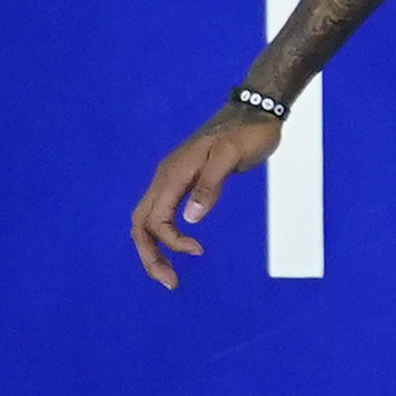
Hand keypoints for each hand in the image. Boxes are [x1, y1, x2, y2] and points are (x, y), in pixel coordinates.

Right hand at [128, 105, 280, 288]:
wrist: (255, 111)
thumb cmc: (248, 133)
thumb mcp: (232, 156)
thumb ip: (210, 185)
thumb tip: (191, 219)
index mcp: (173, 174)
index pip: (156, 219)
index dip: (171, 241)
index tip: (199, 252)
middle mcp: (165, 177)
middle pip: (141, 224)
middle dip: (150, 256)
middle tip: (171, 283)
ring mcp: (171, 178)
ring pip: (147, 220)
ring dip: (154, 249)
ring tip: (169, 275)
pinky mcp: (181, 180)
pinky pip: (160, 212)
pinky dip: (162, 234)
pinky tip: (176, 246)